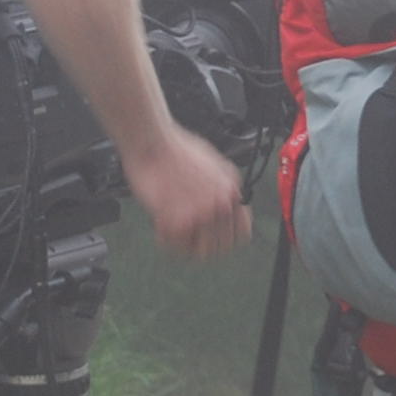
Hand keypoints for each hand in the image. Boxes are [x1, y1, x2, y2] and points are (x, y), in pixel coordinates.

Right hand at [124, 122, 249, 257]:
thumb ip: (225, 189)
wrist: (153, 142)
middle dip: (201, 240)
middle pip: (219, 247)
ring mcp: (199, 215)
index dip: (226, 236)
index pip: (242, 234)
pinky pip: (174, 247)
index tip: (213, 234)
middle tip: (187, 231)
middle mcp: (219, 206)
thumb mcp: (216, 165)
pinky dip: (165, 238)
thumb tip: (229, 207)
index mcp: (231, 192)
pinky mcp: (176, 221)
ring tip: (172, 228)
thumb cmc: (178, 149)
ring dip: (184, 243)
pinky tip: (160, 222)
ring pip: (199, 252)